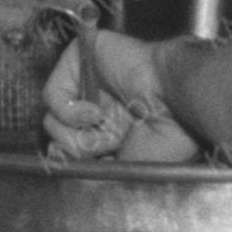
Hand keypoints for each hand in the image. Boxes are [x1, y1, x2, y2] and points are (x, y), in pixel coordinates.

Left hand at [39, 22, 201, 166]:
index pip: (76, 147)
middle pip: (61, 135)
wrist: (179, 97)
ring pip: (52, 118)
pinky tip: (95, 112)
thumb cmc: (174, 131)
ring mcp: (89, 81)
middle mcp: (103, 104)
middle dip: (78, 149)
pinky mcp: (80, 60)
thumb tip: (68, 172)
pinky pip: (52, 96)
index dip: (74, 160)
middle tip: (105, 147)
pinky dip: (69, 113)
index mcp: (120, 127)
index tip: (85, 166)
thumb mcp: (134, 165)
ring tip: (103, 126)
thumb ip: (101, 171)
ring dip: (75, 132)